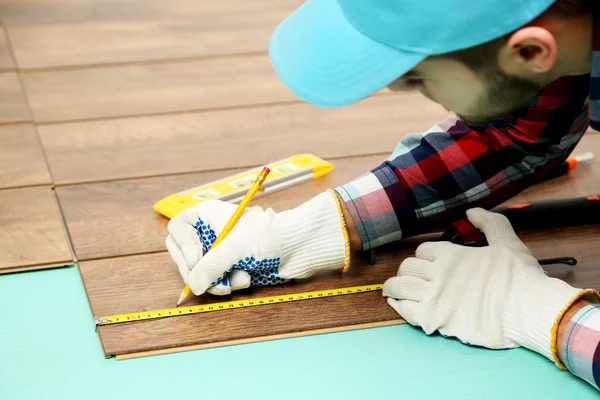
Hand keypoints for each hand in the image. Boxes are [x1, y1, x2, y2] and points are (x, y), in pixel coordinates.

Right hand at [166, 190, 348, 295]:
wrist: (300, 246)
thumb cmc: (270, 236)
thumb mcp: (235, 248)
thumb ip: (210, 266)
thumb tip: (192, 287)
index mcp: (208, 214)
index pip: (178, 228)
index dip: (183, 245)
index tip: (197, 259)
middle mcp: (210, 231)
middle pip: (184, 254)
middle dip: (200, 271)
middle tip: (214, 282)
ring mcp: (218, 249)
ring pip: (199, 272)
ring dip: (217, 281)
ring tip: (240, 280)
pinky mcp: (229, 266)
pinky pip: (215, 280)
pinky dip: (228, 284)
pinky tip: (245, 280)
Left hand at [383, 208, 594, 362]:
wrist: (529, 309)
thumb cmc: (520, 277)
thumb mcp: (507, 241)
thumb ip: (489, 223)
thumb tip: (472, 211)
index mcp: (450, 254)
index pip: (423, 251)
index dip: (424, 256)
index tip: (428, 264)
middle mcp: (437, 273)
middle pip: (407, 268)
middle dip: (406, 270)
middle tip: (408, 276)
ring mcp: (433, 297)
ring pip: (400, 287)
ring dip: (393, 287)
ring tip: (391, 289)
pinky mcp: (433, 320)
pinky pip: (405, 311)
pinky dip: (398, 306)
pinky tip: (396, 304)